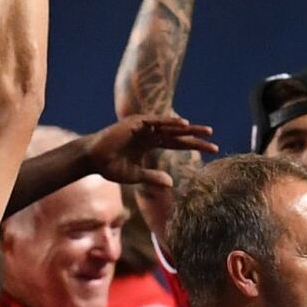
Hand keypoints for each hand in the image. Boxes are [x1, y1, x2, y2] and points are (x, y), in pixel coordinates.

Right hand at [81, 112, 217, 190]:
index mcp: (150, 143)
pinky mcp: (136, 123)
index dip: (193, 146)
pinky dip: (169, 122)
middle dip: (195, 136)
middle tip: (213, 137)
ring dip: (188, 128)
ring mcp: (143, 126)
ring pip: (170, 127)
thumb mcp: (135, 175)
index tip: (211, 150)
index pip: (176, 144)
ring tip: (205, 131)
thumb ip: (153, 177)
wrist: (93, 159)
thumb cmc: (110, 166)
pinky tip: (183, 125)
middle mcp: (149, 132)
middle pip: (177, 134)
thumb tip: (172, 184)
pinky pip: (156, 122)